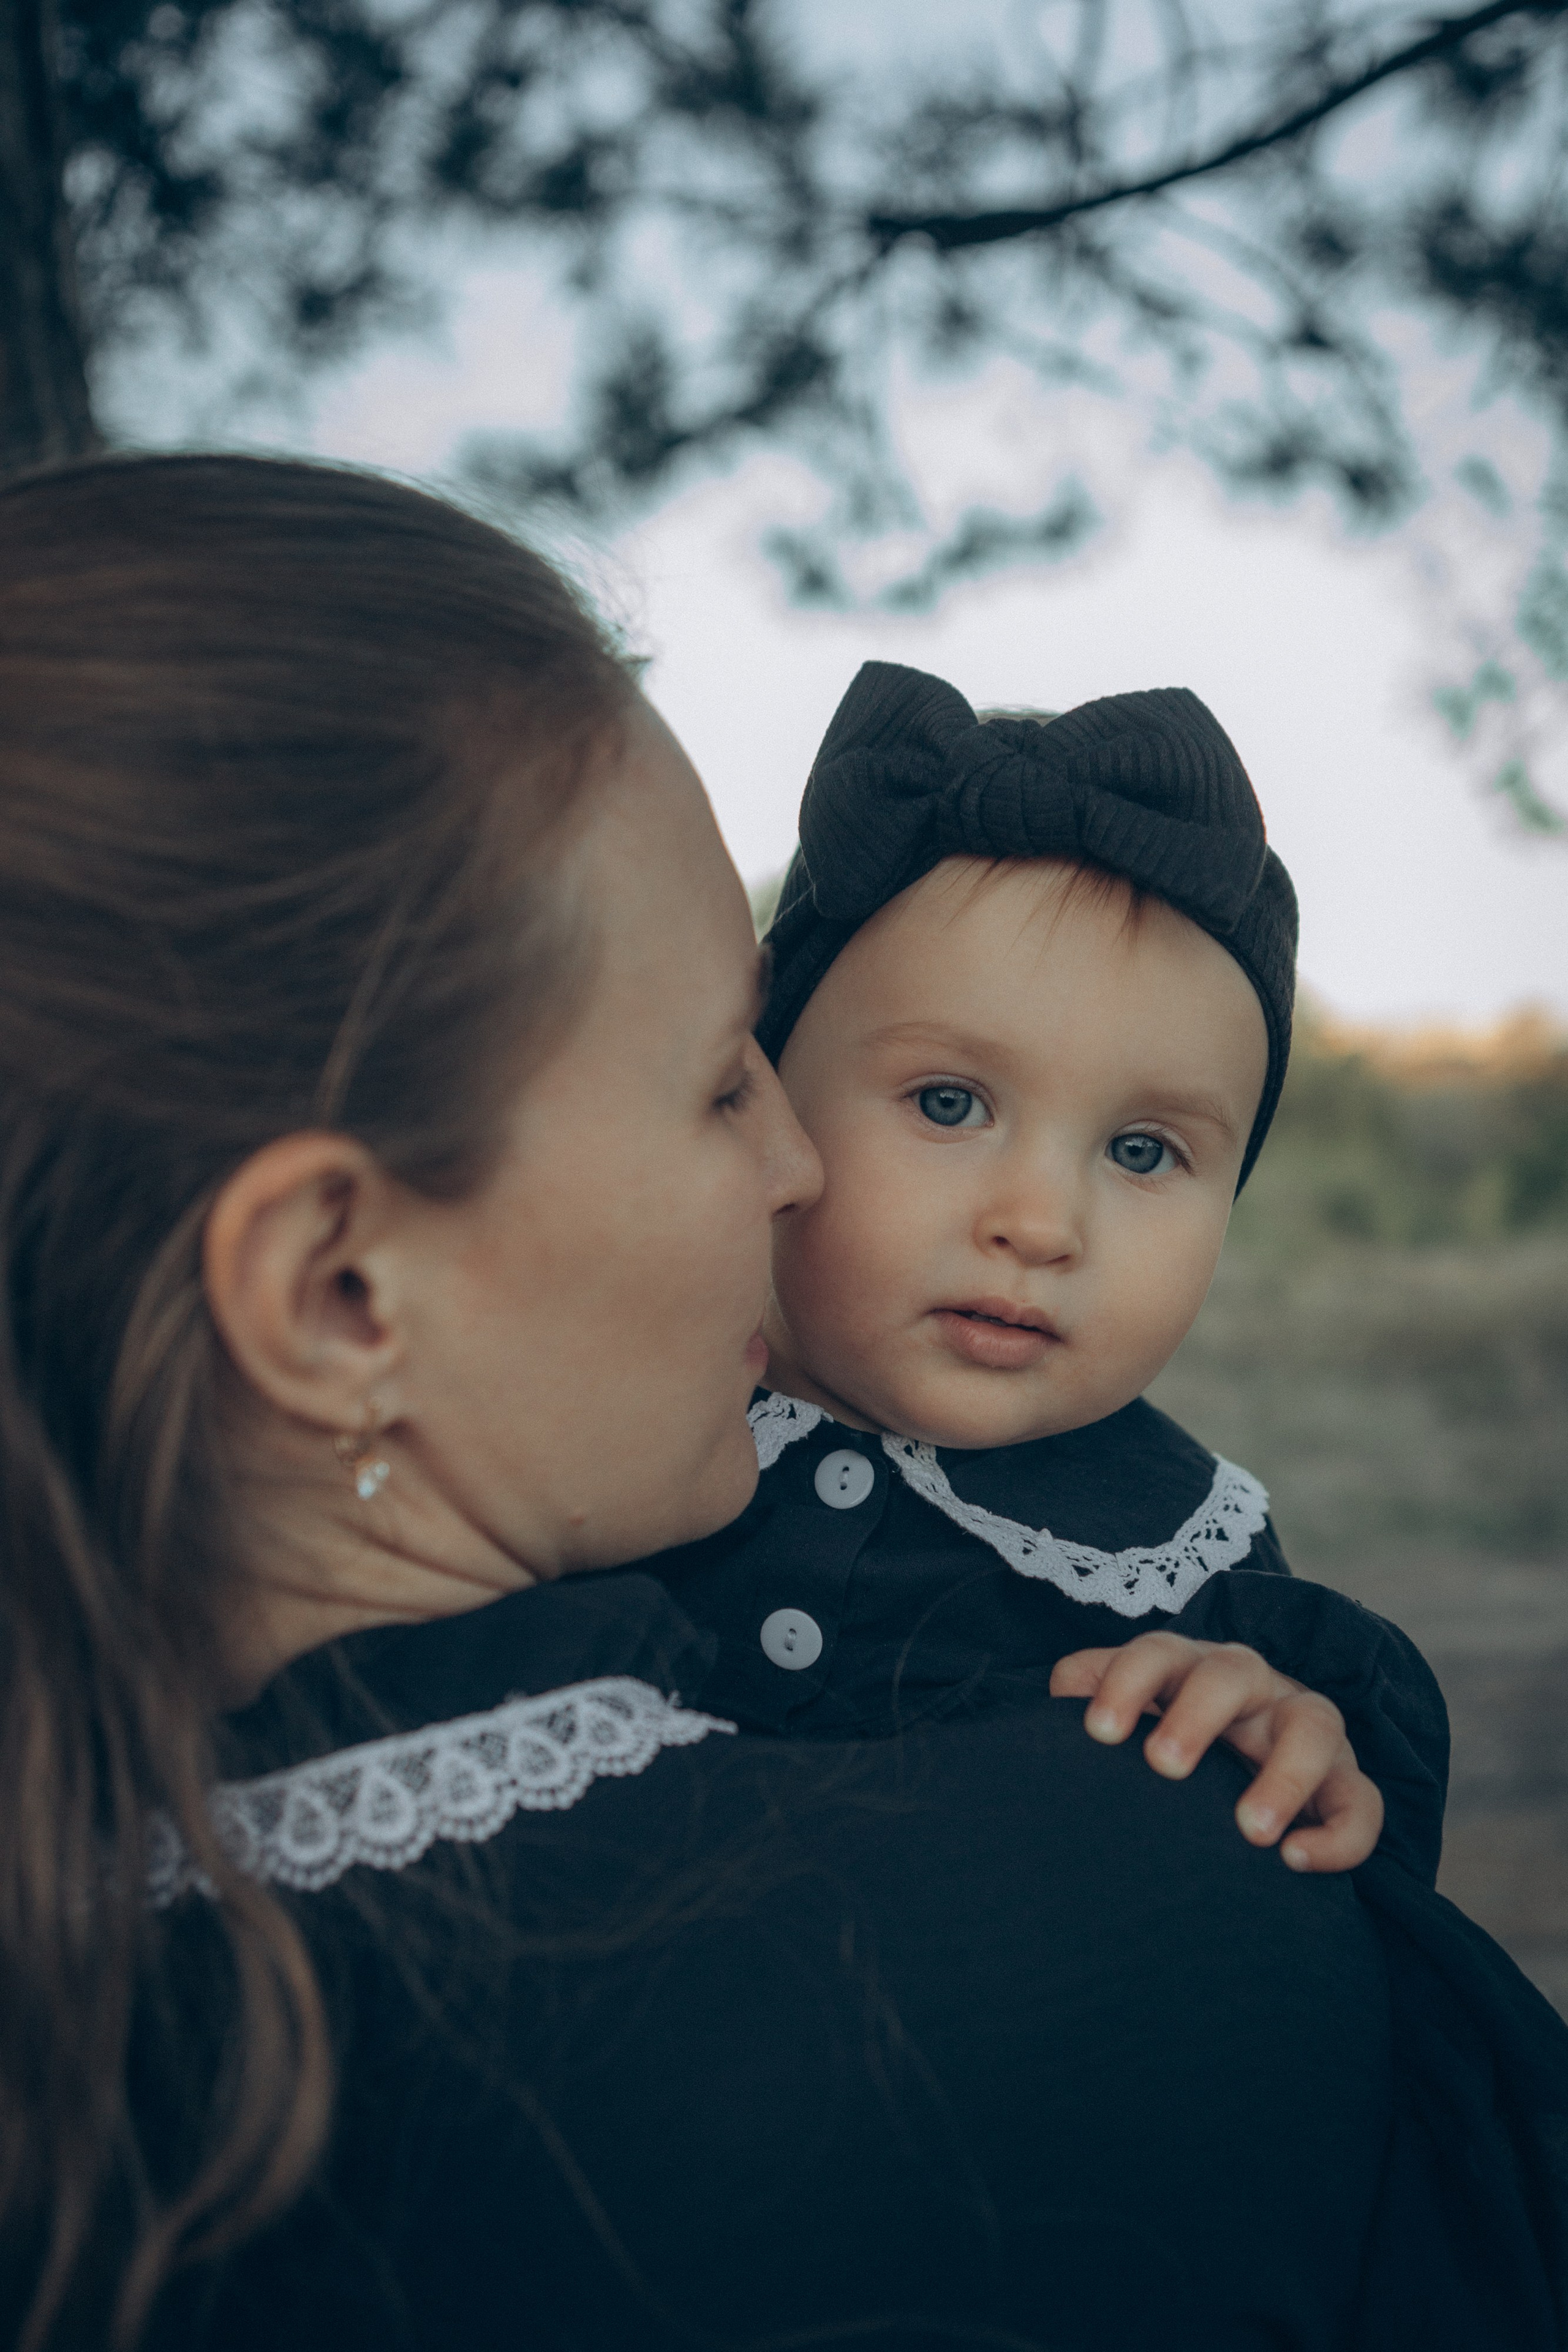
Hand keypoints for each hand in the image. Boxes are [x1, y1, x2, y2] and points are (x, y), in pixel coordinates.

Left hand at [1049, 1633, 1383, 1872]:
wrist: (1232, 1775)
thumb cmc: (1165, 1741)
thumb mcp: (1130, 1713)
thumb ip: (1092, 1694)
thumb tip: (1061, 1695)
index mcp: (1190, 1668)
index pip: (1159, 1653)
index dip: (1128, 1681)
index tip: (1097, 1732)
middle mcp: (1252, 1686)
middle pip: (1232, 1673)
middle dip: (1198, 1714)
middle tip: (1164, 1766)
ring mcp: (1304, 1728)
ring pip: (1315, 1724)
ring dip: (1286, 1775)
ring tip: (1251, 1832)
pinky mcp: (1344, 1781)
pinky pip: (1362, 1801)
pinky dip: (1341, 1833)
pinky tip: (1296, 1860)